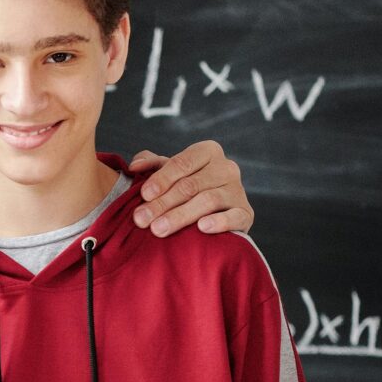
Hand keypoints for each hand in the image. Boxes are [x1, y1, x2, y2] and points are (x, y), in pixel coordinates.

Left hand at [127, 141, 251, 235]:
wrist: (216, 213)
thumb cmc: (186, 188)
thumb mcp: (169, 173)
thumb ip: (152, 165)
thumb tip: (134, 166)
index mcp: (207, 152)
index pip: (182, 163)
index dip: (162, 179)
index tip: (144, 194)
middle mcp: (226, 168)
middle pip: (191, 185)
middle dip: (163, 203)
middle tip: (141, 219)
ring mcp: (238, 190)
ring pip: (208, 200)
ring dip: (180, 216)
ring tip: (158, 229)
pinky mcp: (246, 213)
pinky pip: (234, 216)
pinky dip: (219, 222)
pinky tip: (202, 228)